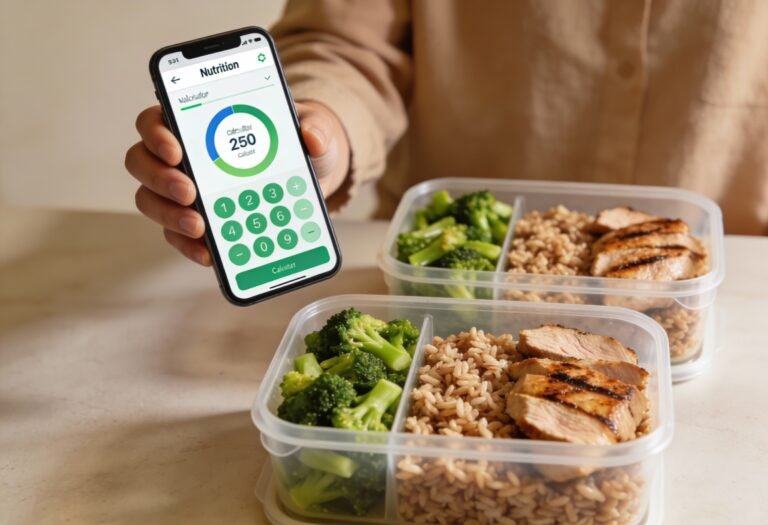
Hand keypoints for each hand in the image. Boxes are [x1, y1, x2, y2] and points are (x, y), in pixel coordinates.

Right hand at [124, 101, 349, 265]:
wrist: (306, 179)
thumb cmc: (294, 144)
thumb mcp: (311, 130)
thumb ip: (314, 127)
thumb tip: (312, 137)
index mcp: (195, 122)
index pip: (155, 120)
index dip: (156, 134)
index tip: (176, 150)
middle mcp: (179, 157)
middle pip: (142, 162)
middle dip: (160, 179)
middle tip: (189, 192)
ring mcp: (181, 192)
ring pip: (152, 201)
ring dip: (170, 215)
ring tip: (200, 226)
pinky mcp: (194, 223)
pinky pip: (177, 236)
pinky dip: (190, 246)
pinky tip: (210, 254)